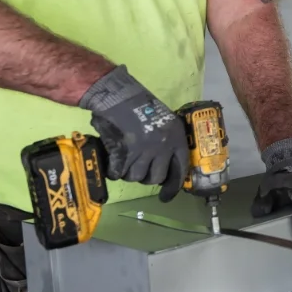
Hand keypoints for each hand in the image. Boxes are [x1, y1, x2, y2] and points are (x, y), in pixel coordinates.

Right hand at [79, 65, 188, 201]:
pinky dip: (113, 169)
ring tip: (124, 157)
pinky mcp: (124, 153)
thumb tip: (163, 164)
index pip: (180, 168)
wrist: (118, 95)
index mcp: (175, 137)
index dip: (173, 185)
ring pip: (135, 177)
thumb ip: (167, 141)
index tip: (165, 196)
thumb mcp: (164, 120)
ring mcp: (143, 151)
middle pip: (155, 178)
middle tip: (138, 165)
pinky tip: (112, 159)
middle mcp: (162, 147)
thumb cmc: (140, 104)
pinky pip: (117, 173)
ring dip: (128, 171)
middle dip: (145, 175)